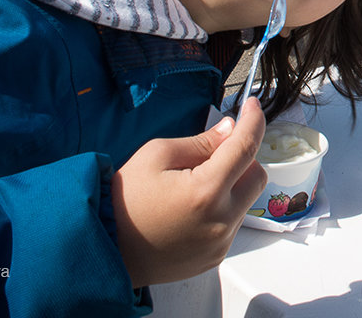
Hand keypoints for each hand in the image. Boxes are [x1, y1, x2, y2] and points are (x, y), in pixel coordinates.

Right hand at [112, 97, 266, 287]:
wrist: (105, 251)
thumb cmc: (122, 202)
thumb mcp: (155, 155)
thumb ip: (200, 141)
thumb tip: (229, 130)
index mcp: (206, 191)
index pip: (246, 147)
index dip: (253, 121)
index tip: (252, 107)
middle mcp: (220, 221)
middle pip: (256, 176)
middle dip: (242, 157)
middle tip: (215, 152)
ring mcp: (219, 242)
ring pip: (246, 200)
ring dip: (232, 184)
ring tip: (194, 183)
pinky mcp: (214, 256)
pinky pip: (232, 223)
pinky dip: (222, 208)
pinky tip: (191, 207)